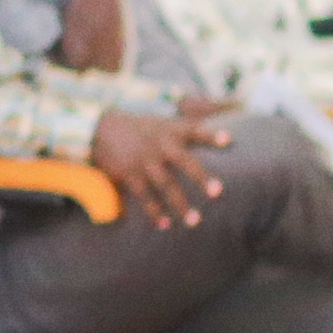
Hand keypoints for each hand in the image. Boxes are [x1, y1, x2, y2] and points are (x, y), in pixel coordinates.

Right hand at [85, 108, 220, 228]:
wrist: (99, 127)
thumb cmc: (142, 128)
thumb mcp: (164, 121)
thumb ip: (192, 125)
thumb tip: (232, 108)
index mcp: (170, 131)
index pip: (194, 130)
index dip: (211, 134)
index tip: (227, 139)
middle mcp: (160, 146)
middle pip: (184, 162)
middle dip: (200, 177)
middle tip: (217, 192)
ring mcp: (144, 161)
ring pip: (165, 185)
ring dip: (180, 204)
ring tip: (195, 221)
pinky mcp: (129, 174)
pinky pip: (144, 196)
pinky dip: (153, 211)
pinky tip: (164, 224)